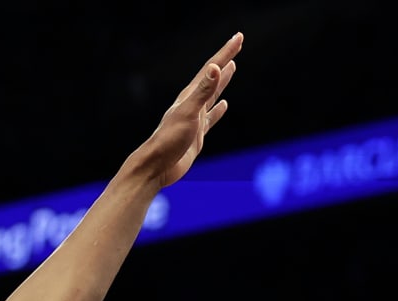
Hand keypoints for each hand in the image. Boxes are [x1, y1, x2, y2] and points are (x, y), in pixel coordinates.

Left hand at [134, 33, 240, 188]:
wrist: (158, 166)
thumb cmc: (169, 140)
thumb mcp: (189, 113)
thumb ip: (203, 91)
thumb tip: (216, 68)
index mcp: (190, 95)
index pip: (212, 68)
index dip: (226, 52)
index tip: (239, 37)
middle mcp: (192, 103)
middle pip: (213, 77)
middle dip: (226, 59)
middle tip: (237, 44)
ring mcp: (195, 119)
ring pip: (212, 95)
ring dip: (222, 80)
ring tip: (232, 67)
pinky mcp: (197, 135)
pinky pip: (211, 118)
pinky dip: (219, 110)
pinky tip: (224, 105)